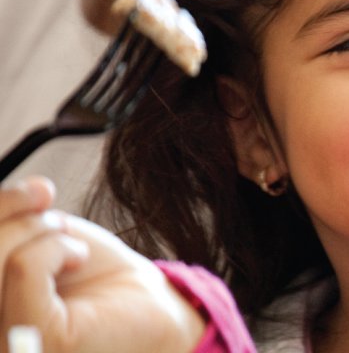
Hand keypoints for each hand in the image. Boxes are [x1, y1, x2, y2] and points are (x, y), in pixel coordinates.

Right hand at [0, 176, 204, 352]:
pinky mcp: (31, 345)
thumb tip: (2, 196)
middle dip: (5, 212)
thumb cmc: (90, 277)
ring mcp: (3, 342)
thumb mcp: (32, 240)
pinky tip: (75, 259)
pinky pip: (23, 268)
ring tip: (65, 238)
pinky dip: (54, 246)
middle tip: (44, 201)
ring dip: (33, 228)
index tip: (28, 190)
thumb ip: (2, 227)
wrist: (153, 308)